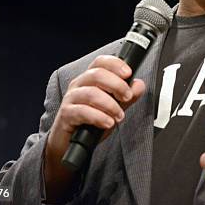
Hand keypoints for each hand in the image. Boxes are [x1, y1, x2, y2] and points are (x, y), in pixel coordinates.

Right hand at [44, 55, 145, 201]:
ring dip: (110, 105)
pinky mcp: (66, 114)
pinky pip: (82, 112)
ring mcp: (71, 98)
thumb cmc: (90, 121)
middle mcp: (79, 84)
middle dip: (117, 85)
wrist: (70, 142)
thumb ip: (127, 96)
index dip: (115, 64)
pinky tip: (108, 123)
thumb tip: (139, 85)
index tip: (128, 73)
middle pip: (97, 74)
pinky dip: (99, 117)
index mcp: (90, 78)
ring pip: (91, 93)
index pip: (101, 62)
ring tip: (119, 116)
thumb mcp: (113, 107)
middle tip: (127, 97)